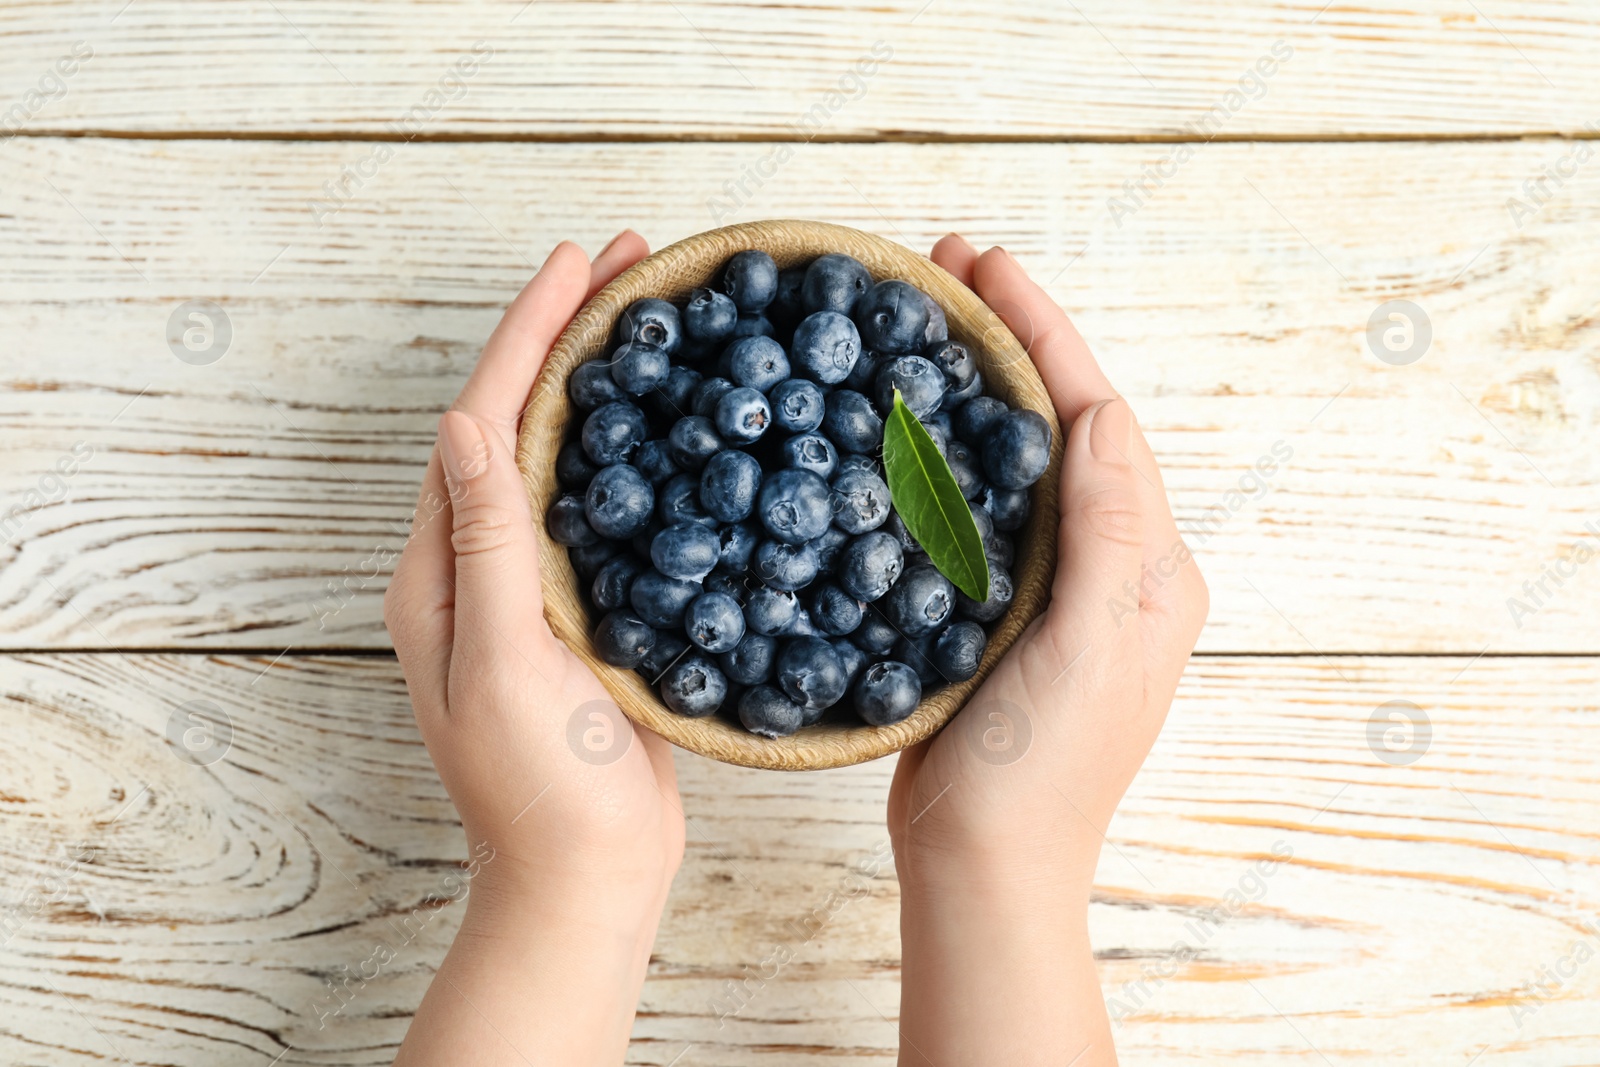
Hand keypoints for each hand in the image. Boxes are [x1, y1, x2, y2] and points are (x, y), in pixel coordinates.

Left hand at [384, 233, 684, 1064]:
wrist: (588, 877)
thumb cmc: (546, 787)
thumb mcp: (508, 661)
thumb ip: (489, 543)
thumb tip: (466, 419)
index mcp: (445, 572)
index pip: (482, 422)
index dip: (529, 335)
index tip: (579, 264)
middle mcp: (480, 568)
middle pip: (520, 422)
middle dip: (567, 336)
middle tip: (631, 263)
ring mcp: (532, 589)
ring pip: (563, 456)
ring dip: (602, 381)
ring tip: (653, 317)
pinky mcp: (583, 612)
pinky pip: (600, 507)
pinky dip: (635, 451)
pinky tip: (677, 426)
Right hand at [887, 236, 1208, 1064]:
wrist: (985, 865)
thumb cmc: (1041, 772)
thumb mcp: (1092, 645)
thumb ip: (1110, 529)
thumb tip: (1102, 414)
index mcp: (1149, 564)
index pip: (1097, 417)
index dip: (1042, 333)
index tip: (984, 264)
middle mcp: (1111, 564)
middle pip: (1060, 421)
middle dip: (1009, 339)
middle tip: (945, 268)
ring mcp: (1054, 587)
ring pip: (1017, 457)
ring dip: (976, 384)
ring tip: (924, 322)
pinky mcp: (999, 610)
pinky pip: (979, 506)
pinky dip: (945, 452)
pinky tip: (902, 426)